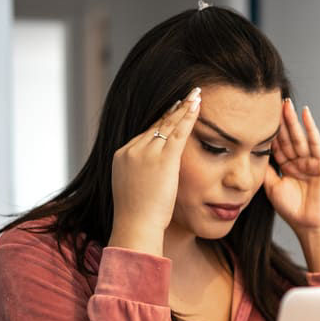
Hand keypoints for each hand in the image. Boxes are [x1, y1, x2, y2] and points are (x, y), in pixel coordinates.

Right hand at [108, 88, 201, 254]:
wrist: (136, 226)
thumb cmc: (137, 218)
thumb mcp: (134, 191)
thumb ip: (140, 178)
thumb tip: (149, 179)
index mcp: (122, 156)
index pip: (145, 134)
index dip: (161, 122)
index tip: (171, 111)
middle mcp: (132, 150)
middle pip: (156, 125)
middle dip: (172, 111)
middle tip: (185, 95)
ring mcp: (146, 152)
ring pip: (168, 124)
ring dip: (183, 108)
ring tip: (195, 94)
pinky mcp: (163, 158)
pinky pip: (179, 132)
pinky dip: (188, 117)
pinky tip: (197, 105)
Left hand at [264, 99, 319, 232]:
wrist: (310, 225)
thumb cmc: (292, 210)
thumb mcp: (271, 186)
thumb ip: (264, 168)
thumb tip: (251, 150)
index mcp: (288, 166)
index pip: (277, 144)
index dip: (268, 131)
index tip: (258, 115)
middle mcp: (300, 161)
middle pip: (287, 137)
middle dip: (280, 121)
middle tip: (271, 101)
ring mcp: (312, 160)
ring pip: (299, 136)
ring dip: (293, 120)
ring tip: (285, 103)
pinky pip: (315, 141)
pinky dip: (310, 127)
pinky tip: (305, 113)